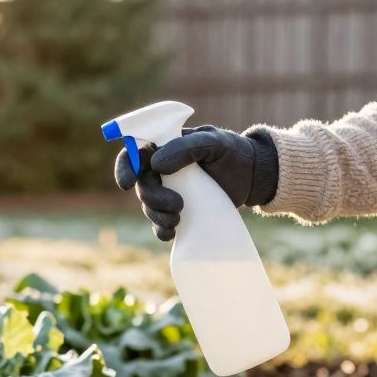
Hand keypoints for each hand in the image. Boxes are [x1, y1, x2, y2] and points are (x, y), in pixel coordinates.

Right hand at [114, 126, 277, 240]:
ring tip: (179, 219)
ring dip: (157, 216)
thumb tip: (156, 164)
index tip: (126, 184)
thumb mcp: (214, 142)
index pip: (134, 154)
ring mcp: (169, 191)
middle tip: (178, 205)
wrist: (252, 176)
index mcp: (164, 147)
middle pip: (140, 186)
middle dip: (152, 199)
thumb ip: (186, 147)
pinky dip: (161, 231)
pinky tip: (171, 234)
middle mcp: (162, 170)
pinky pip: (160, 224)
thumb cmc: (232, 152)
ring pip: (148, 206)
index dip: (124, 168)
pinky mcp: (179, 211)